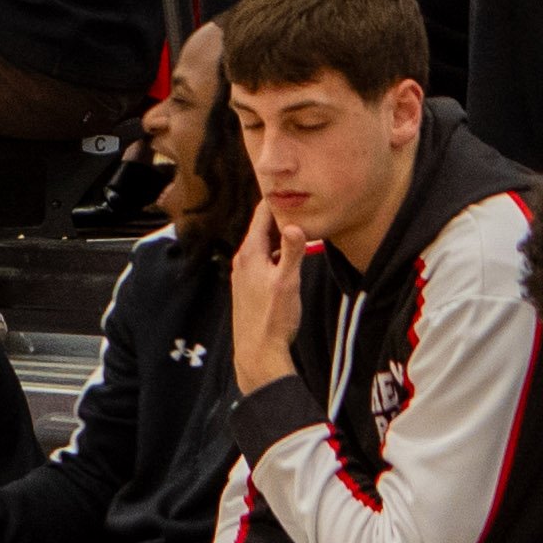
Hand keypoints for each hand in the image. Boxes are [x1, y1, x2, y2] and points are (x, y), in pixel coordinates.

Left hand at [228, 202, 307, 391]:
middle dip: (279, 218)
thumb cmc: (273, 318)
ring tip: (298, 229)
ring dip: (278, 238)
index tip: (291, 189)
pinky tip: (287, 260)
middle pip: (261, 230)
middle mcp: (242, 261)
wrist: (257, 353)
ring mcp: (243, 276)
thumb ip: (293, 252)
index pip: (262, 216)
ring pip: (262, 246)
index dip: (278, 202)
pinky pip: (261, 261)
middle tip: (300, 205)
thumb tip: (296, 224)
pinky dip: (274, 253)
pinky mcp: (247, 289)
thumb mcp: (287, 282)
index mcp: (250, 254)